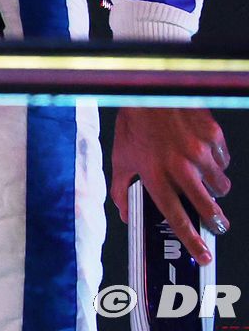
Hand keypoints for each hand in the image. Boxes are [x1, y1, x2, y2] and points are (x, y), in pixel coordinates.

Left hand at [112, 106, 230, 263]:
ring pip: (220, 185)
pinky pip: (224, 160)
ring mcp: (199, 152)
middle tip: (217, 223)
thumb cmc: (134, 123)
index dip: (192, 240)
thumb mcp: (120, 157)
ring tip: (201, 177)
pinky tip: (202, 153)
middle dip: (216, 221)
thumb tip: (125, 213)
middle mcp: (179, 167)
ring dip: (214, 187)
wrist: (149, 90)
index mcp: (155, 175)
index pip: (176, 217)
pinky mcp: (213, 137)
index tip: (204, 254)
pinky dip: (216, 161)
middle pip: (208, 207)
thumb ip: (121, 189)